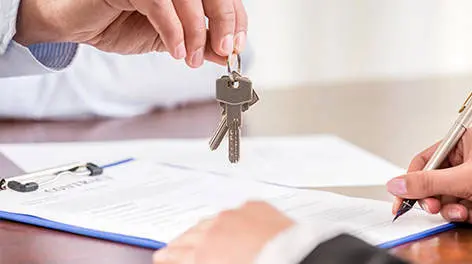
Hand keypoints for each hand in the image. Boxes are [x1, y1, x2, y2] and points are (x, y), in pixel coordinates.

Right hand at [14, 0, 246, 67]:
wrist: (78, 24)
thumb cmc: (119, 24)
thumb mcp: (171, 39)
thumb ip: (198, 43)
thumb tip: (225, 54)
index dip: (236, 20)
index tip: (236, 46)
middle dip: (225, 22)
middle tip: (225, 50)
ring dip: (196, 32)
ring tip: (190, 58)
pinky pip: (160, 4)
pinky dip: (172, 30)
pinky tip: (175, 51)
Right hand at [152, 201, 293, 263]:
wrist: (296, 259)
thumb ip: (204, 261)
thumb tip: (201, 259)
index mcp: (205, 254)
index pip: (178, 255)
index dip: (168, 256)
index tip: (161, 256)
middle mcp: (215, 230)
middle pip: (190, 236)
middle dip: (180, 242)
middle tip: (172, 247)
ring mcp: (235, 215)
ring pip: (211, 221)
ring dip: (203, 229)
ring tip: (197, 235)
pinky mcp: (255, 206)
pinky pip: (238, 212)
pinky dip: (233, 220)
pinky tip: (232, 224)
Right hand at [388, 129, 471, 222]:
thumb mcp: (464, 178)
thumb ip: (429, 182)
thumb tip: (396, 185)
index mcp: (461, 142)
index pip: (424, 161)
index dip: (410, 181)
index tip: (400, 200)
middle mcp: (465, 159)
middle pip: (432, 182)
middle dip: (433, 199)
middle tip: (433, 207)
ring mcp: (470, 179)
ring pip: (445, 198)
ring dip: (450, 210)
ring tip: (462, 212)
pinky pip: (458, 207)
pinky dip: (463, 214)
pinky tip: (470, 214)